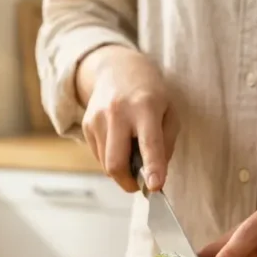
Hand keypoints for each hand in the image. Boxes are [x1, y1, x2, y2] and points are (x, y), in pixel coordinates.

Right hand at [76, 45, 177, 191]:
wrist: (118, 69)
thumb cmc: (151, 95)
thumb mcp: (170, 113)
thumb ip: (165, 144)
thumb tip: (154, 177)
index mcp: (146, 107)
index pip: (149, 143)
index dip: (153, 168)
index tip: (154, 187)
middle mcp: (118, 112)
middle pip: (116, 162)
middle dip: (128, 182)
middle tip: (139, 185)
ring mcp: (98, 118)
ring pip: (106, 164)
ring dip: (121, 169)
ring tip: (131, 152)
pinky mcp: (86, 124)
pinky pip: (99, 156)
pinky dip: (111, 157)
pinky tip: (119, 141)